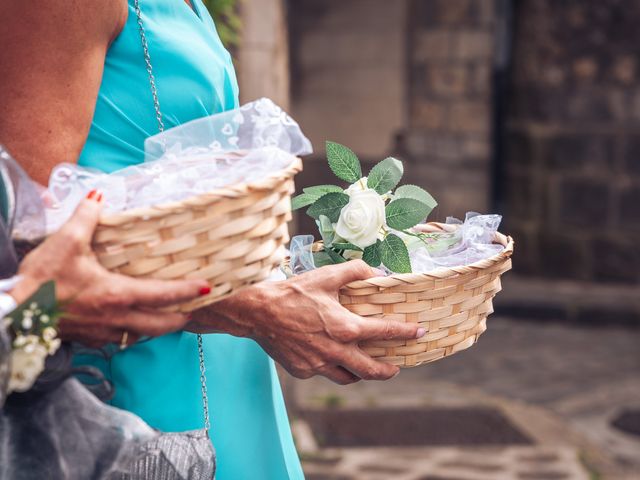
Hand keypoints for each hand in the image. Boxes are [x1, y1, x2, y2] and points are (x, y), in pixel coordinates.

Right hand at [10, 192, 209, 346]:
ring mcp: (104, 332)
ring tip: (169, 314)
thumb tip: (98, 195)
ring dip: (159, 326)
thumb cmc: (41, 281)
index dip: (188, 291)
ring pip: (142, 334)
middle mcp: (117, 318)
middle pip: (161, 325)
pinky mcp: (91, 338)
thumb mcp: (66, 242)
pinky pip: (121, 338)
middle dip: (181, 317)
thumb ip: (87, 217)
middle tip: (194, 307)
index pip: (164, 295)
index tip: (208, 288)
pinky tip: (131, 320)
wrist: (14, 314)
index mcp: (118, 295)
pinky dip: (134, 330)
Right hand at [189, 261, 424, 384]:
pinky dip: (331, 366)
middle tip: (396, 367)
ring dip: (360, 373)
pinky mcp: (303, 371)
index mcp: (345, 327)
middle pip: (371, 371)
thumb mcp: (325, 276)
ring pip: (348, 378)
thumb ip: (354, 271)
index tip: (419, 332)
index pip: (385, 332)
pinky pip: (324, 372)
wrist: (257, 312)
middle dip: (388, 370)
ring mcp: (318, 364)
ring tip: (364, 366)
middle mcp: (335, 350)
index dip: (406, 332)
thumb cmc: (292, 292)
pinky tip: (328, 354)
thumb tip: (374, 272)